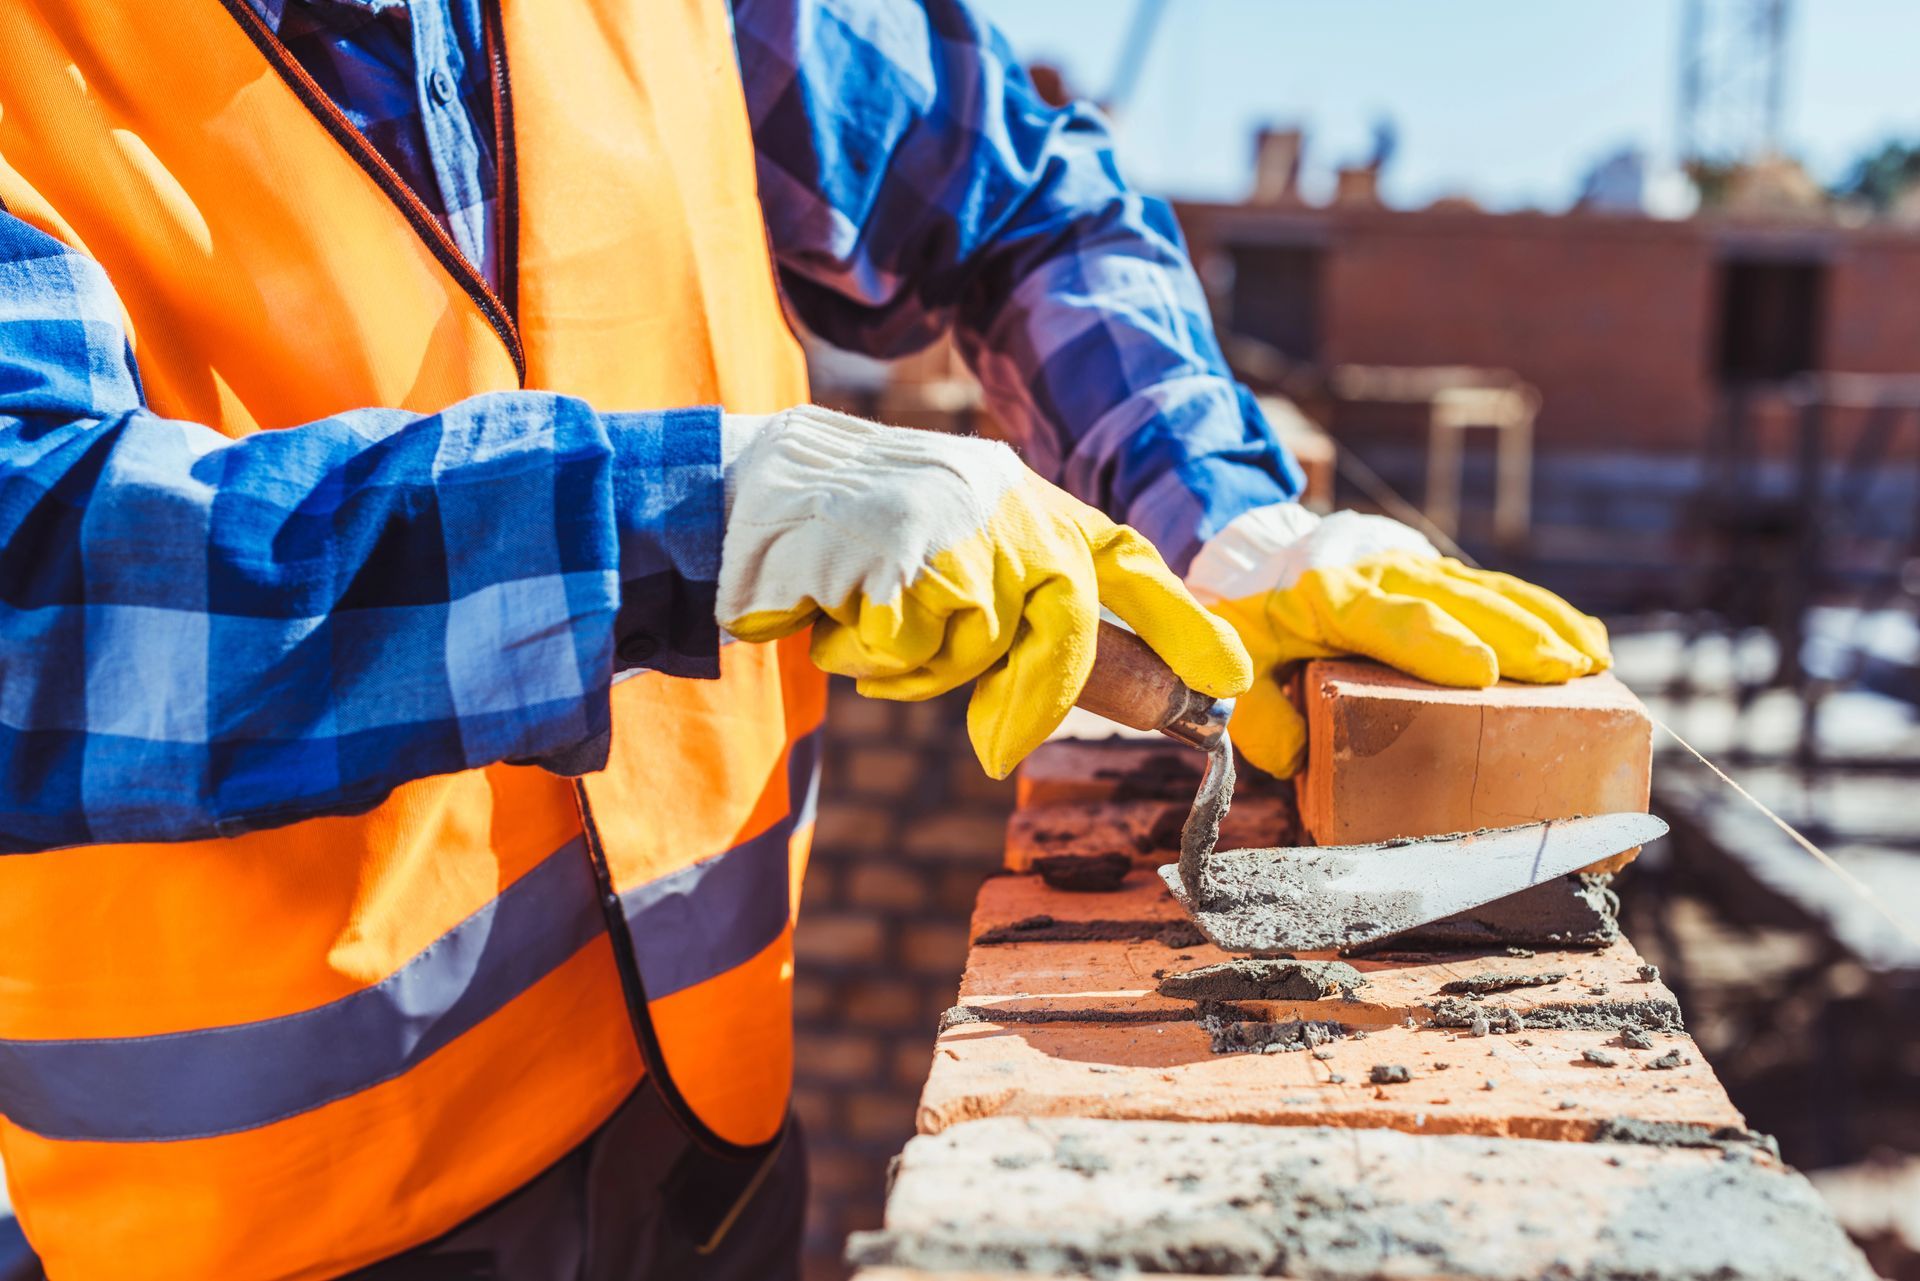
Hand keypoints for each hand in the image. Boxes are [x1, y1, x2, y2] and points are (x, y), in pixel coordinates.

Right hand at [718, 406, 1251, 776]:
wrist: (753, 486)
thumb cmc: (855, 535)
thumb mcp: (959, 550)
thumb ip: (1022, 604)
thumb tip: (1098, 695)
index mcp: (1030, 500)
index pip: (1128, 558)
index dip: (1183, 624)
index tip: (1233, 681)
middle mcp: (1010, 505)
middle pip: (1068, 624)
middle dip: (1033, 698)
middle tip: (992, 746)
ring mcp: (963, 525)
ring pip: (977, 649)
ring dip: (916, 667)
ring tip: (866, 625)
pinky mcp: (910, 554)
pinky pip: (914, 651)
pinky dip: (871, 655)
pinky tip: (836, 612)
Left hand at [1186, 503, 1610, 777]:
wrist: (1258, 554)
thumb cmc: (1253, 622)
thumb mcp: (1239, 666)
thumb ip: (1259, 717)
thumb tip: (1298, 763)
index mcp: (1328, 595)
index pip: (1388, 617)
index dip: (1437, 644)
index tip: (1482, 673)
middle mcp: (1381, 573)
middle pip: (1457, 600)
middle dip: (1516, 635)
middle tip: (1568, 673)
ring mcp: (1416, 568)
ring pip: (1488, 589)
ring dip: (1544, 622)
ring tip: (1592, 661)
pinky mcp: (1439, 572)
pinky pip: (1497, 588)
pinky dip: (1545, 610)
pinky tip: (1587, 639)